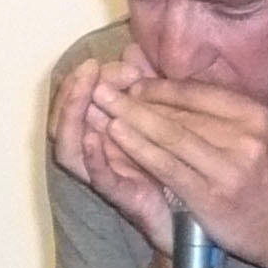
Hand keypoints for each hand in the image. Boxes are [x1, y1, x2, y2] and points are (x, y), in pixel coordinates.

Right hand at [50, 51, 176, 254]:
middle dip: (76, 88)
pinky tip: (95, 135)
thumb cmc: (181, 167)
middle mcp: (97, 151)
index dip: (92, 77)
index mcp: (105, 130)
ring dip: (73, 113)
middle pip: (66, 118)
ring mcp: (105, 174)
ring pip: (70, 145)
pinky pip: (98, 177)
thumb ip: (147, 85)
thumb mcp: (166, 116)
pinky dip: (92, 156)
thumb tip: (132, 48)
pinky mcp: (121, 197)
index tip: (119, 62)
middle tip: (92, 67)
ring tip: (84, 88)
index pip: (80, 99)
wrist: (202, 218)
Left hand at [84, 65, 267, 267]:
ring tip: (101, 105)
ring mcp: (230, 166)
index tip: (131, 82)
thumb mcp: (258, 135)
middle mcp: (245, 136)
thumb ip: (221, 112)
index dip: (159, 86)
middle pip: (180, 111)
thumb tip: (173, 84)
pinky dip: (138, 148)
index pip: (197, 92)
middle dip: (137, 99)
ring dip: (130, 118)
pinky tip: (116, 136)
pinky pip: (167, 165)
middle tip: (104, 88)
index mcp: (255, 114)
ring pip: (169, 135)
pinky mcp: (212, 195)